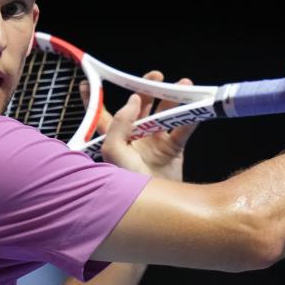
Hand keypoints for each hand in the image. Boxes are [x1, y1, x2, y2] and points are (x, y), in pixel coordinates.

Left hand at [84, 71, 198, 180]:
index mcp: (114, 140)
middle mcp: (134, 139)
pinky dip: (190, 117)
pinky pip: (183, 129)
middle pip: (139, 108)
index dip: (94, 99)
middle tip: (156, 77)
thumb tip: (132, 101)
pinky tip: (195, 107)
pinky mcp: (173, 151)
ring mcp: (154, 144)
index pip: (101, 116)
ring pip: (164, 114)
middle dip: (146, 89)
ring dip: (173, 98)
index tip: (89, 83)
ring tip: (184, 85)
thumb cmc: (128, 184)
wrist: (155, 208)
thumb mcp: (115, 153)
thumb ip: (119, 124)